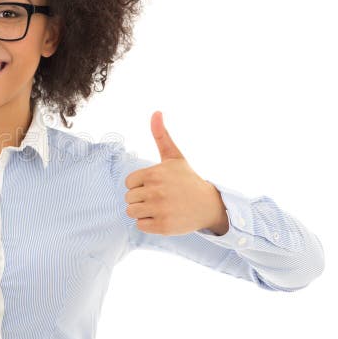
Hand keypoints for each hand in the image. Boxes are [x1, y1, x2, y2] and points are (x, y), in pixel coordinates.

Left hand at [124, 111, 227, 235]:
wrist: (208, 205)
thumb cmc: (187, 179)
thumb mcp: (174, 157)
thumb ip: (161, 136)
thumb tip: (156, 112)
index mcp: (154, 174)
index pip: (129, 183)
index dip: (140, 185)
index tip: (155, 185)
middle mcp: (156, 192)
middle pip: (129, 199)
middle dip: (141, 199)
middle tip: (160, 198)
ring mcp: (159, 210)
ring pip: (132, 212)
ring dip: (143, 212)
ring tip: (160, 207)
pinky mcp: (163, 226)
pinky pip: (140, 225)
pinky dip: (148, 224)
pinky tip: (163, 217)